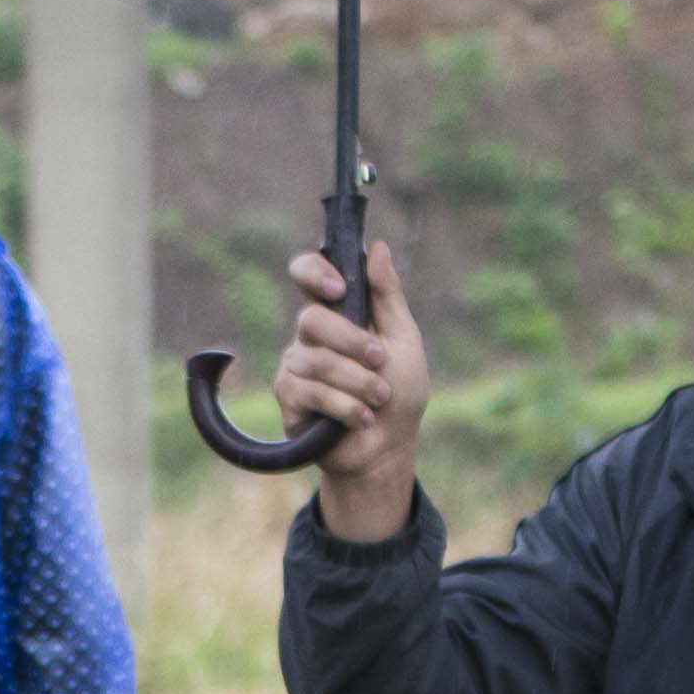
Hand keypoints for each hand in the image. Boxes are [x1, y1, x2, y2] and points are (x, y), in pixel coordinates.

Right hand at [275, 244, 432, 537]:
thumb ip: (388, 295)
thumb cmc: (400, 391)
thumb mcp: (403, 338)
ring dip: (357, 382)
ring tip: (379, 400)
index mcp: (338, 312)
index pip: (307, 274)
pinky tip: (361, 418)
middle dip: (352, 342)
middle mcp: (311, 336)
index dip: (314, 273)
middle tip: (380, 360)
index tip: (340, 289)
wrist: (388, 447)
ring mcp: (296, 366)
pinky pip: (310, 392)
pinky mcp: (289, 399)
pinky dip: (344, 406)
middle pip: (312, 319)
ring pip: (316, 360)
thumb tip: (377, 247)